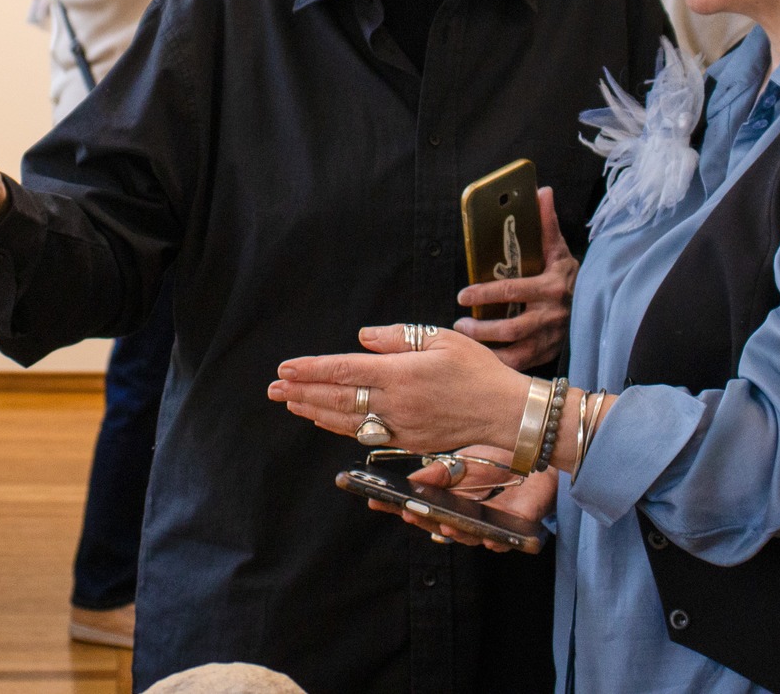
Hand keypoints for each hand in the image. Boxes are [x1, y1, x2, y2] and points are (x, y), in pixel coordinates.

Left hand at [269, 324, 530, 454]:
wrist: (506, 413)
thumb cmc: (479, 371)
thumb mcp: (442, 340)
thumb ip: (400, 337)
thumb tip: (362, 338)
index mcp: (403, 374)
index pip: (346, 371)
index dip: (312, 370)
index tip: (285, 368)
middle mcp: (397, 403)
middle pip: (338, 399)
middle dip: (302, 392)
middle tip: (273, 388)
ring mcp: (402, 426)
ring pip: (347, 421)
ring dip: (315, 411)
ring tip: (290, 403)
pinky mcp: (409, 442)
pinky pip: (365, 434)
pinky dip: (340, 427)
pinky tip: (324, 419)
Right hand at [372, 452, 558, 551]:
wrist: (540, 452)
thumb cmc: (501, 457)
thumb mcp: (465, 459)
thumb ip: (440, 473)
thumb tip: (411, 483)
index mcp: (451, 499)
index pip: (420, 507)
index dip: (398, 507)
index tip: (376, 501)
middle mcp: (467, 516)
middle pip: (439, 525)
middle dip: (424, 521)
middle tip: (409, 514)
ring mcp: (491, 524)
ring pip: (468, 536)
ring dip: (456, 532)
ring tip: (446, 524)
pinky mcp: (518, 529)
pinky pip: (504, 540)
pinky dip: (495, 540)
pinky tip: (486, 535)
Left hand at [454, 185, 578, 368]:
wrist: (600, 306)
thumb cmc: (571, 277)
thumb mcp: (560, 250)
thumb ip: (547, 223)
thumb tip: (541, 191)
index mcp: (552, 286)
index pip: (512, 290)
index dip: (485, 293)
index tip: (463, 295)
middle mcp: (552, 315)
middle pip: (511, 327)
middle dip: (481, 328)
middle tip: (460, 322)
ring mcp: (552, 338)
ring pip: (516, 350)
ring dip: (488, 348)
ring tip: (466, 338)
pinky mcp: (550, 353)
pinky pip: (523, 364)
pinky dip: (501, 363)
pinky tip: (483, 359)